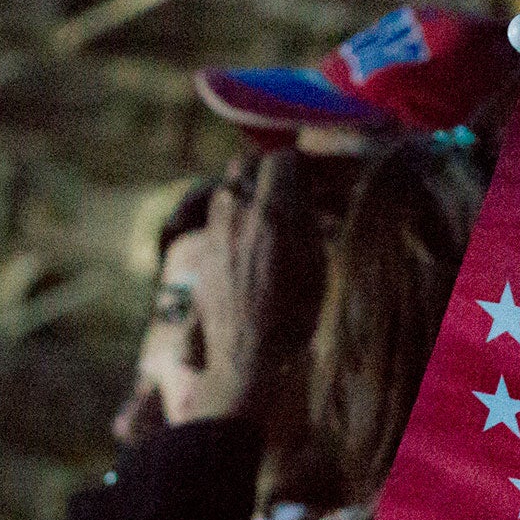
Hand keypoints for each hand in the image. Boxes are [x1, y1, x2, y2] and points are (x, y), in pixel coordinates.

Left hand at [175, 154, 294, 422]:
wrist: (248, 358)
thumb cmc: (293, 316)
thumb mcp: (316, 266)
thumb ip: (309, 222)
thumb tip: (307, 196)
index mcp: (271, 215)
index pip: (280, 160)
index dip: (298, 163)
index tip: (311, 173)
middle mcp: (236, 216)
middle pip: (245, 165)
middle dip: (267, 170)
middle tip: (287, 185)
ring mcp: (215, 233)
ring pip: (227, 190)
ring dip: (247, 191)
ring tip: (268, 212)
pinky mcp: (203, 252)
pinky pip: (217, 219)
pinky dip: (235, 218)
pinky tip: (251, 241)